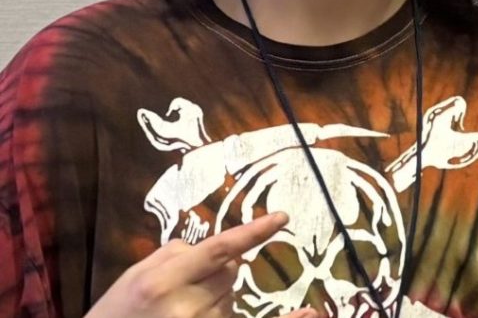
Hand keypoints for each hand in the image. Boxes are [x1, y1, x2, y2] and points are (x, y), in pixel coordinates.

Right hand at [86, 212, 318, 317]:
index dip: (252, 233)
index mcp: (164, 281)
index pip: (219, 250)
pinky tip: (311, 313)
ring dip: (216, 298)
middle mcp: (187, 306)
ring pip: (232, 296)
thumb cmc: (117, 312)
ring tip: (177, 312)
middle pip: (230, 271)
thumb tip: (222, 250)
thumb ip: (177, 254)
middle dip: (216, 271)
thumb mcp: (136, 276)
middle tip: (181, 288)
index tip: (281, 218)